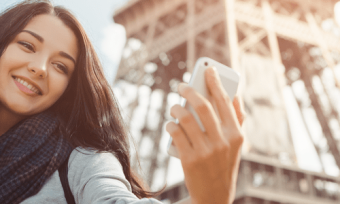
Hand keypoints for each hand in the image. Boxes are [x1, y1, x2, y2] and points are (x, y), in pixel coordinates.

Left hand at [166, 67, 244, 203]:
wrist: (214, 196)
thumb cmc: (223, 165)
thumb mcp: (236, 145)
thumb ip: (238, 121)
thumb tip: (236, 95)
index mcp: (236, 135)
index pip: (225, 101)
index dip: (216, 82)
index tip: (208, 70)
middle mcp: (223, 141)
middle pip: (203, 105)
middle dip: (190, 90)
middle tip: (182, 85)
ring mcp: (205, 151)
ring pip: (185, 118)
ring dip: (176, 108)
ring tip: (174, 107)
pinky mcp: (189, 159)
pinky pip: (175, 132)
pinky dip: (170, 124)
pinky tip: (170, 123)